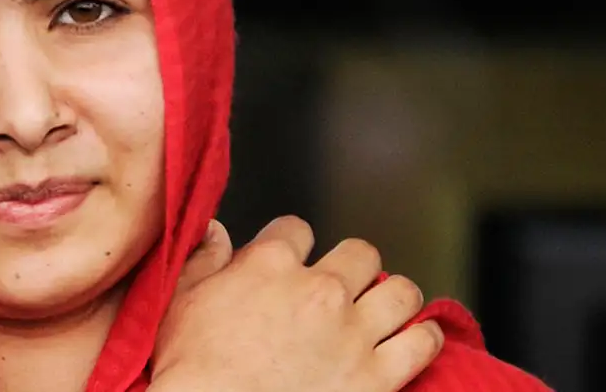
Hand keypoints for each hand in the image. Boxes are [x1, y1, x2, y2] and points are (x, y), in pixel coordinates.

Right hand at [150, 216, 443, 391]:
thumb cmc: (191, 371)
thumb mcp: (180, 302)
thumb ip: (203, 259)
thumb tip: (218, 231)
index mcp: (271, 265)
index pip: (297, 229)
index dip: (293, 244)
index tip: (290, 261)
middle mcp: (320, 290)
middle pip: (360, 253)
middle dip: (352, 266)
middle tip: (341, 287)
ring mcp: (353, 333)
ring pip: (401, 291)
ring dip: (394, 297)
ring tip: (384, 308)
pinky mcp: (377, 377)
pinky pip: (423, 343)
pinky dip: (424, 338)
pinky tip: (414, 339)